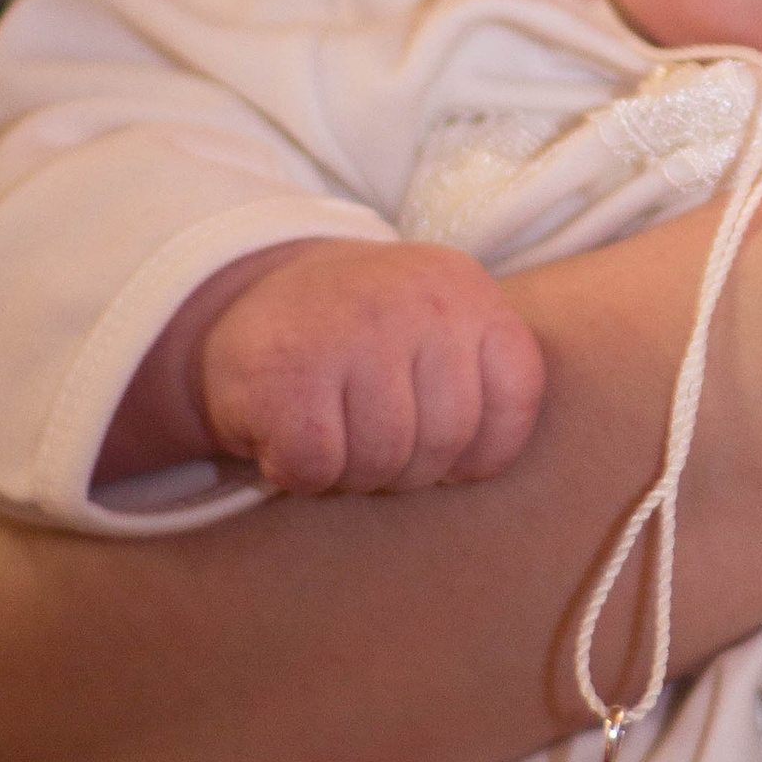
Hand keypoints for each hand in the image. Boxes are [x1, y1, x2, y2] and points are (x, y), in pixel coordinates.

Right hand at [193, 239, 547, 493]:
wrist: (246, 301)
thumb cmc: (361, 339)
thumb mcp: (436, 330)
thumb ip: (479, 381)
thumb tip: (473, 472)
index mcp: (464, 288)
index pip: (515, 396)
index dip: (480, 449)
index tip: (439, 445)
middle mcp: (415, 299)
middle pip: (447, 440)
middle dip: (407, 469)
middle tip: (368, 441)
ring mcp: (349, 328)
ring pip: (383, 461)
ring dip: (352, 474)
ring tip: (329, 434)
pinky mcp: (284, 370)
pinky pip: (317, 466)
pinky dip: (298, 473)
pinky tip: (286, 434)